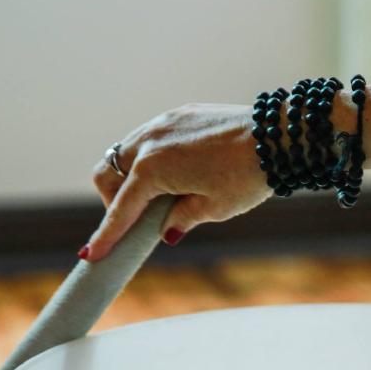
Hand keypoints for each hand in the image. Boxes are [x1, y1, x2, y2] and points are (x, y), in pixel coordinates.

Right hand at [84, 102, 271, 261]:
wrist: (281, 135)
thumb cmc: (248, 176)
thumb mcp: (212, 209)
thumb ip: (180, 219)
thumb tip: (165, 231)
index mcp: (153, 169)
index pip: (120, 210)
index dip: (105, 237)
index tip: (90, 256)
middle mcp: (150, 141)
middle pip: (106, 172)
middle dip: (111, 199)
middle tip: (134, 218)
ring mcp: (162, 122)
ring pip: (123, 152)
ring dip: (127, 177)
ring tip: (155, 195)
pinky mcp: (178, 114)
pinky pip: (147, 138)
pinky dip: (147, 159)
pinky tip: (172, 171)